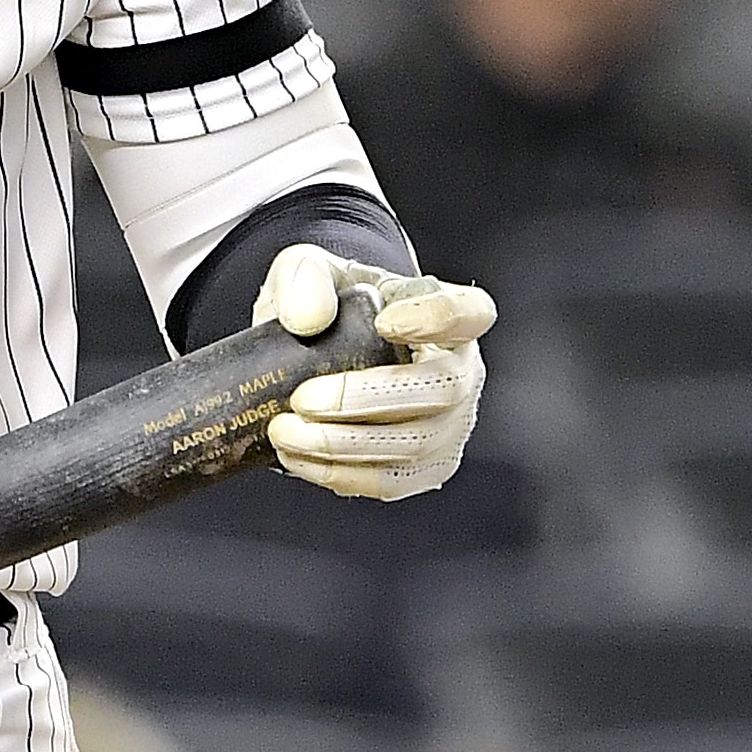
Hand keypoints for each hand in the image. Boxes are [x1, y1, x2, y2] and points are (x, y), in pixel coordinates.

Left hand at [249, 248, 492, 499]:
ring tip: (285, 432)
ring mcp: (451, 425)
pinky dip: (340, 474)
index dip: (435, 320)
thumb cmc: (334, 302)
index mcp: (452, 311)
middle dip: (366, 400)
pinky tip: (297, 458)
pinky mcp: (425, 467)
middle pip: (441, 390)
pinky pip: (391, 481)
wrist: (326, 348)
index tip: (385, 323)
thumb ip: (305, 279)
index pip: (466, 313)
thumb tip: (307, 320)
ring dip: (342, 445)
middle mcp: (464, 371)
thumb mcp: (311, 270)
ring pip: (413, 445)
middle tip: (303, 399)